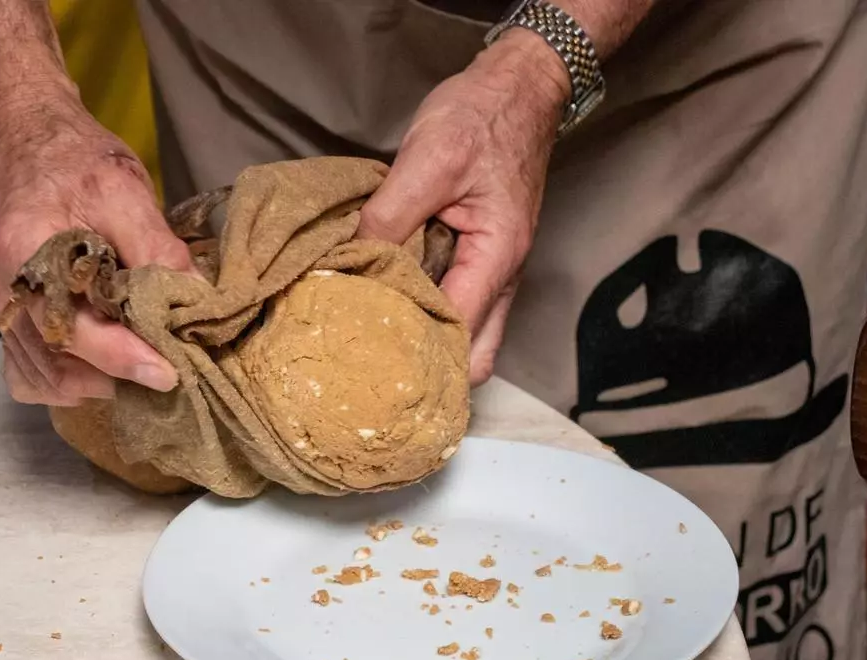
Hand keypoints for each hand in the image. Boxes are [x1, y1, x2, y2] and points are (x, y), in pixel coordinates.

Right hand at [0, 84, 195, 404]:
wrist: (27, 137)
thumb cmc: (72, 158)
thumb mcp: (122, 191)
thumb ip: (157, 248)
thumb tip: (198, 298)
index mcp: (24, 261)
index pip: (77, 332)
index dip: (127, 358)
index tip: (170, 372)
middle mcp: (6, 296)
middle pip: (60, 367)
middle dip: (116, 377)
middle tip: (166, 367)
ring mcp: (4, 309)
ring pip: (44, 379)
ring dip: (94, 383)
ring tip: (142, 365)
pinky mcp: (11, 315)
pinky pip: (29, 371)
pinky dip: (67, 379)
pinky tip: (104, 367)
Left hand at [358, 31, 569, 385]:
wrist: (516, 87)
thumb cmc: (482, 118)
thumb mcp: (429, 161)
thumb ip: (390, 216)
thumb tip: (350, 261)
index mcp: (497, 258)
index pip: (459, 333)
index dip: (415, 352)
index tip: (368, 358)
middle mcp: (501, 274)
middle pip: (472, 354)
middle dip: (427, 367)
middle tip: (370, 363)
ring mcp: (491, 268)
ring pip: (464, 332)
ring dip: (424, 340)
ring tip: (370, 339)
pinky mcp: (476, 255)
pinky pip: (453, 300)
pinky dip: (423, 309)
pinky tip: (383, 302)